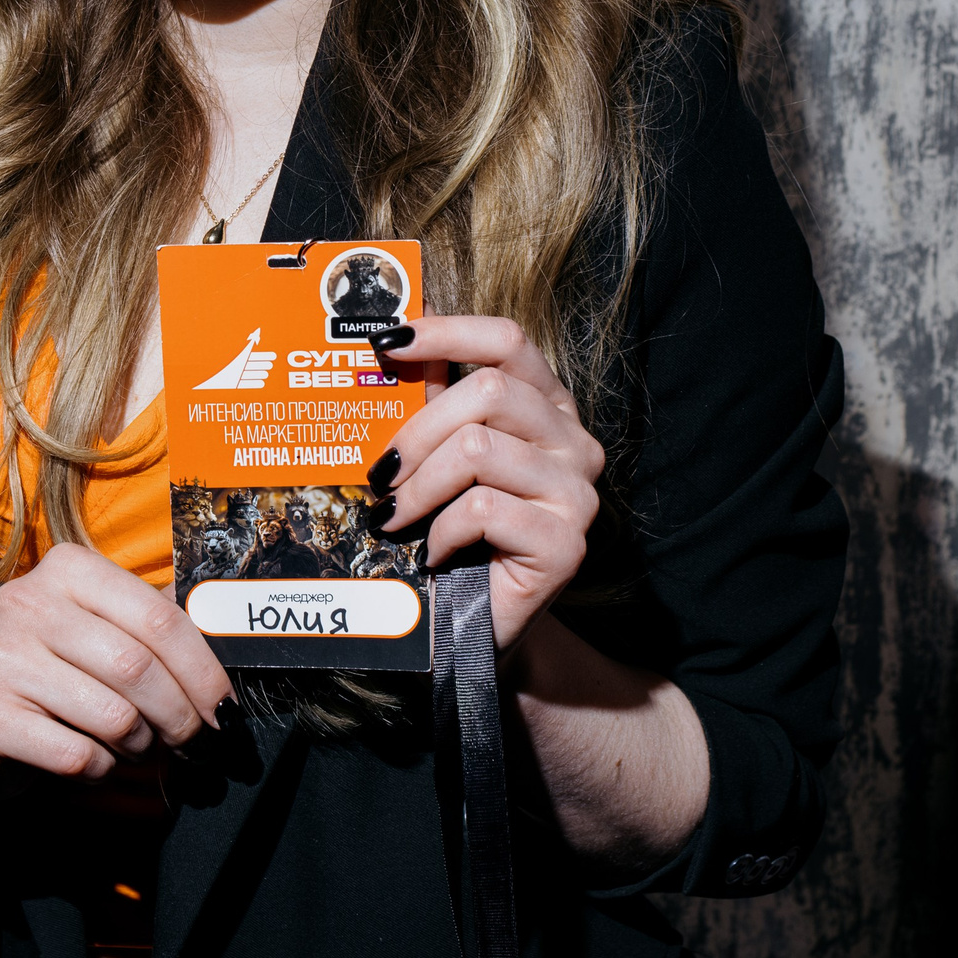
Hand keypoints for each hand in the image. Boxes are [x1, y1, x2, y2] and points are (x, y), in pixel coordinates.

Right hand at [0, 543, 234, 799]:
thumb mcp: (102, 632)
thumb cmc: (56, 674)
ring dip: (139, 745)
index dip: (203, 671)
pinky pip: (77, 754)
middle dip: (179, 716)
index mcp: (67, 568)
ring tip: (134, 746)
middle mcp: (27, 602)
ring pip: (113, 715)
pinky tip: (90, 760)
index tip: (224, 708)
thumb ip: (155, 623)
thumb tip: (224, 621)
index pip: (160, 619)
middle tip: (191, 740)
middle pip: (138, 668)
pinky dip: (100, 768)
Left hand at [366, 316, 603, 652]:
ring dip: (419, 488)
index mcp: (548, 407)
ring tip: (396, 517)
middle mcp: (575, 442)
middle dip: (416, 432)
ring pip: (478, 450)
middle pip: (488, 392)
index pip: (508, 341)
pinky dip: (441, 530)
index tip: (387, 341)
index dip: (447, 331)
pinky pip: (482, 509)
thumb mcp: (441, 457)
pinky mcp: (567, 544)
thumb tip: (388, 343)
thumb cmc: (456, 533)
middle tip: (379, 473)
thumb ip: (430, 403)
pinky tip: (433, 550)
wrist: (477, 625)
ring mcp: (578, 493)